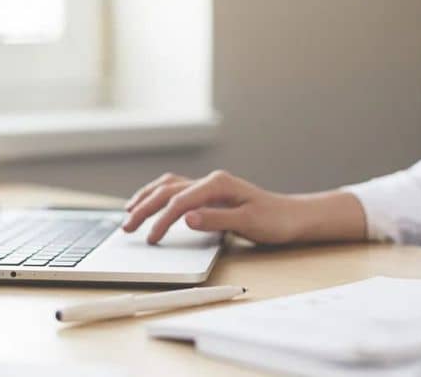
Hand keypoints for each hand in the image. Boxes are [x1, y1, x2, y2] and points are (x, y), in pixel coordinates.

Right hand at [122, 170, 366, 244]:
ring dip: (146, 197)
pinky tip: (150, 203)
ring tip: (128, 212)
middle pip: (167, 190)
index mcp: (218, 184)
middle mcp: (211, 181)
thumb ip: (216, 220)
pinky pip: (176, 190)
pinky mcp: (209, 194)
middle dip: (144, 208)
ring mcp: (209, 186)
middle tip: (127, 227)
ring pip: (168, 186)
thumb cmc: (275, 221)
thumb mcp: (249, 223)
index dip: (162, 220)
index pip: (180, 201)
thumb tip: (186, 218)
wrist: (293, 217)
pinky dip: (158, 196)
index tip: (151, 239)